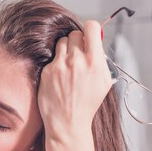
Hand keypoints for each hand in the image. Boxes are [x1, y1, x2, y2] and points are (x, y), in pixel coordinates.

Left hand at [38, 20, 111, 142]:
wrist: (68, 123)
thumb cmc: (87, 104)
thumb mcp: (104, 82)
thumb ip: (100, 60)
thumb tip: (95, 42)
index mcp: (94, 62)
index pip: (91, 27)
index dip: (91, 30)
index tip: (90, 36)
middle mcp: (76, 61)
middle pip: (75, 34)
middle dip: (77, 41)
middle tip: (78, 54)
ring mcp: (60, 66)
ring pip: (61, 42)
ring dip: (65, 50)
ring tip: (68, 64)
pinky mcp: (47, 72)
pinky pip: (52, 58)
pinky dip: (56, 64)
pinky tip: (60, 77)